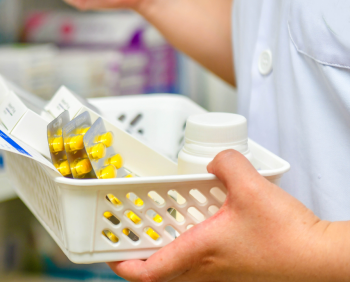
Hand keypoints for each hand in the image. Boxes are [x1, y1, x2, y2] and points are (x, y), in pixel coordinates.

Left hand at [108, 150, 343, 281]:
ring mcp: (221, 274)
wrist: (322, 258)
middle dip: (138, 254)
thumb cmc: (289, 238)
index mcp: (197, 253)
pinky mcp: (235, 270)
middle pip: (158, 271)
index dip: (120, 263)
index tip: (107, 251)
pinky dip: (188, 247)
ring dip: (163, 250)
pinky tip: (198, 224)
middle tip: (128, 233)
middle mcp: (205, 269)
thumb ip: (226, 163)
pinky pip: (200, 263)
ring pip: (179, 267)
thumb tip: (216, 159)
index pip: (146, 272)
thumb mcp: (250, 186)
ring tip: (156, 226)